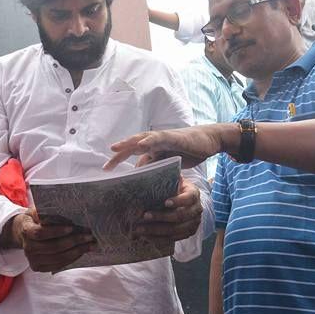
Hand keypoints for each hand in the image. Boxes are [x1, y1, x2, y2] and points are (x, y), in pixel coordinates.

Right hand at [8, 211, 94, 272]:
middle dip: (73, 242)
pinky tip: (81, 252)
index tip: (72, 227)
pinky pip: (58, 265)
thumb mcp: (37, 211)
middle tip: (88, 236)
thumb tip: (67, 211)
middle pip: (52, 247)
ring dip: (76, 251)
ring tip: (90, 245)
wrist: (23, 232)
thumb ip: (47, 212)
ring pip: (57, 258)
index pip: (40, 233)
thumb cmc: (35, 219)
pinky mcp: (38, 267)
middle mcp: (28, 247)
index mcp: (26, 230)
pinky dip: (72, 259)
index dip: (56, 231)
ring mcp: (32, 259)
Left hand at [105, 125, 226, 169]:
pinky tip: (141, 144)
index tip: (106, 172)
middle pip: (132, 147)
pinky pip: (159, 138)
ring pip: (142, 139)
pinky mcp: (173, 137)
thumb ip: (156, 167)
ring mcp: (163, 138)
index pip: (133, 155)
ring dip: (128, 143)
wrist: (208, 141)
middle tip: (106, 166)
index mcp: (153, 149)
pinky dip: (149, 140)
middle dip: (119, 155)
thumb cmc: (188, 150)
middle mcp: (155, 142)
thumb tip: (142, 176)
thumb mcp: (170, 163)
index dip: (119, 162)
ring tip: (115, 148)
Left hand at [135, 178, 202, 241]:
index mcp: (194, 194)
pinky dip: (158, 239)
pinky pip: (173, 239)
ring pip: (175, 230)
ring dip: (156, 230)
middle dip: (161, 217)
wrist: (182, 199)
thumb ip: (165, 178)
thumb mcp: (173, 181)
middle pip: (180, 216)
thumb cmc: (174, 188)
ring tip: (140, 229)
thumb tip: (146, 174)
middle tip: (145, 216)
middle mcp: (197, 209)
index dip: (178, 201)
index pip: (189, 198)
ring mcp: (193, 223)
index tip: (165, 202)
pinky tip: (146, 236)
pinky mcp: (187, 233)